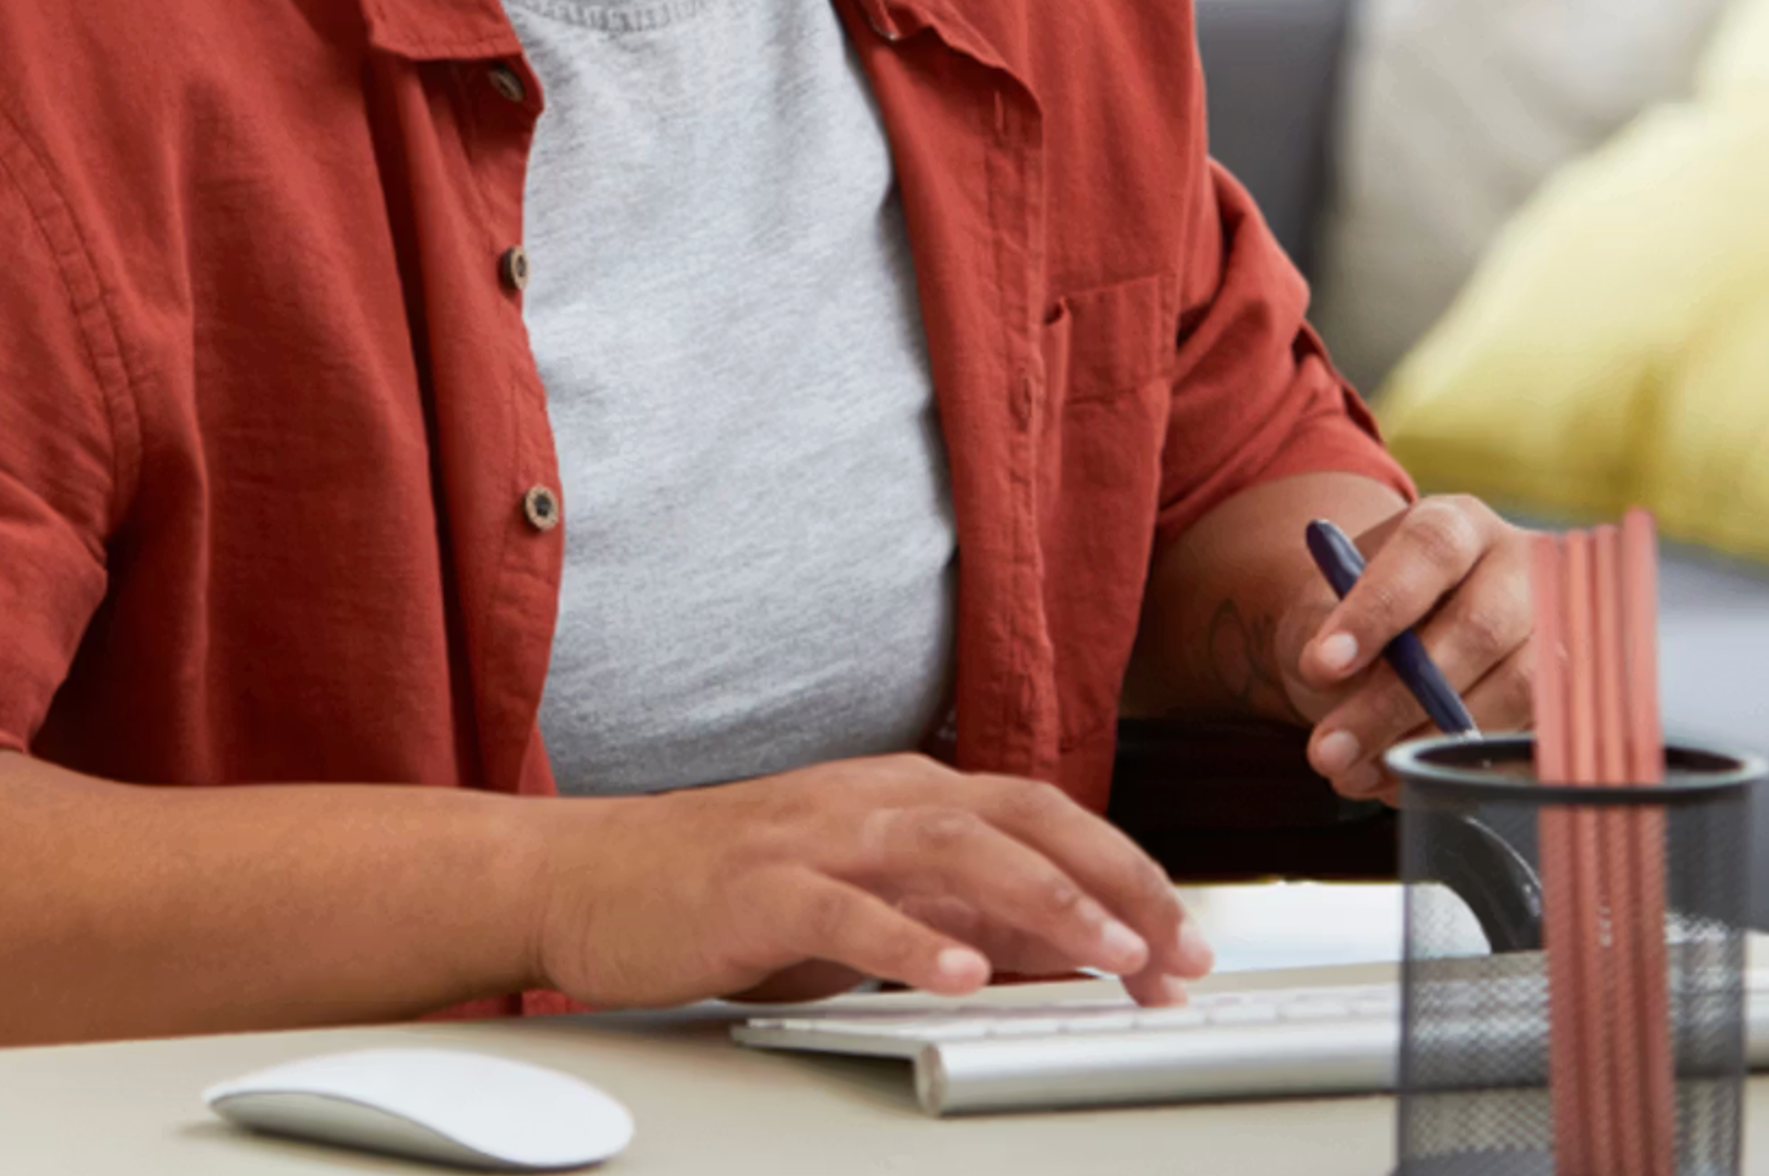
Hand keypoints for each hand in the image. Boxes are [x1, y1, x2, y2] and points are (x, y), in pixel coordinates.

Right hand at [524, 754, 1214, 1009]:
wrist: (586, 878)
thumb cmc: (721, 891)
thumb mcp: (861, 896)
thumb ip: (955, 911)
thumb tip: (1056, 948)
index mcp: (905, 793)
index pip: (1044, 818)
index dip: (1125, 873)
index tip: (1183, 940)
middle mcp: (873, 798)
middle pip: (1023, 820)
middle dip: (1114, 883)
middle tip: (1174, 951)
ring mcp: (817, 835)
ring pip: (955, 852)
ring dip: (1043, 905)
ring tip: (1106, 954)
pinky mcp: (761, 885)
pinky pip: (850, 909)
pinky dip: (913, 941)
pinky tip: (961, 976)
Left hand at [1284, 494, 1535, 802]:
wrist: (1389, 646)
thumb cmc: (1356, 619)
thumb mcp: (1325, 609)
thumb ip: (1324, 633)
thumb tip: (1335, 682)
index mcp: (1458, 524)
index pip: (1431, 550)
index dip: (1380, 608)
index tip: (1323, 664)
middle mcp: (1522, 567)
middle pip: (1480, 628)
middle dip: (1397, 700)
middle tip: (1328, 750)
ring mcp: (1557, 631)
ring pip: (1517, 688)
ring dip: (1431, 743)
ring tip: (1354, 774)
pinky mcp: (1568, 694)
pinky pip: (1531, 736)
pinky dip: (1465, 769)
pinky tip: (1401, 783)